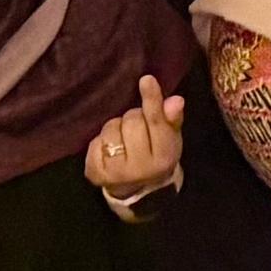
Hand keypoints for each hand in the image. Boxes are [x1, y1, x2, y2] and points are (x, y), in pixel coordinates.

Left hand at [83, 67, 186, 202]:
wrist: (138, 190)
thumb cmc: (156, 156)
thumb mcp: (170, 139)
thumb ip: (172, 119)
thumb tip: (175, 99)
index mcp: (164, 157)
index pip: (156, 122)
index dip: (151, 99)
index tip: (146, 79)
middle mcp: (140, 167)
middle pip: (131, 122)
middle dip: (133, 118)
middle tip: (137, 126)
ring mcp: (115, 173)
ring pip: (110, 130)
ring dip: (116, 128)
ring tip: (123, 137)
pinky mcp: (95, 174)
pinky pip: (95, 143)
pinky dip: (101, 141)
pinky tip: (110, 149)